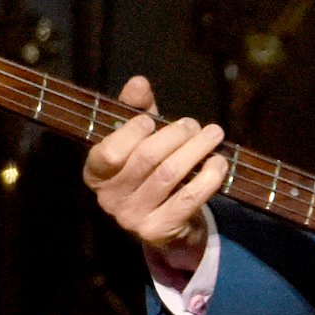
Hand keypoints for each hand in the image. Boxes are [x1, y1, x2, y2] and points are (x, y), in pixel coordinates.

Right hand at [82, 76, 227, 280]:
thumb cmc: (150, 169)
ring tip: (214, 135)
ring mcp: (132, 218)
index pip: (108, 152)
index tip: (152, 120)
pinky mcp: (158, 231)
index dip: (132, 132)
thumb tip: (139, 82)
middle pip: (147, 158)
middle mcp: (109, 199)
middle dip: (175, 135)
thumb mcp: (139, 138)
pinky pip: (188, 199)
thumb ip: (136, 109)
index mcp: (96, 173)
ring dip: (197, 150)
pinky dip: (208, 177)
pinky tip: (219, 163)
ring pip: (170, 174)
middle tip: (194, 125)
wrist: (167, 222)